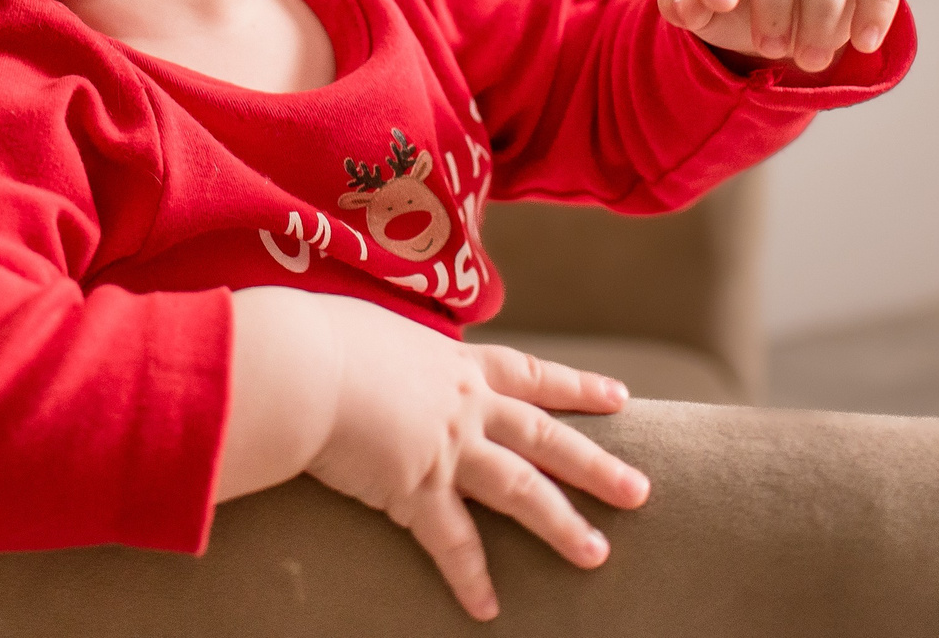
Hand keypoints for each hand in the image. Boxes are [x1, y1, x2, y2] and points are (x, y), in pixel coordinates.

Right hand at [219, 289, 647, 621]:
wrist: (298, 364)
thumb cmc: (316, 336)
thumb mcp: (368, 330)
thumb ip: (386, 350)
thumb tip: (369, 352)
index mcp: (453, 363)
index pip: (529, 374)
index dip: (576, 388)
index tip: (619, 399)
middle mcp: (462, 406)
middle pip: (545, 438)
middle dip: (596, 466)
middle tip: (639, 492)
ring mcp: (445, 448)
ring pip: (520, 490)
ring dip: (560, 524)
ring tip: (596, 555)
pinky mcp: (414, 488)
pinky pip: (451, 542)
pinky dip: (469, 576)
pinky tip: (487, 608)